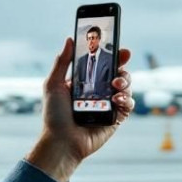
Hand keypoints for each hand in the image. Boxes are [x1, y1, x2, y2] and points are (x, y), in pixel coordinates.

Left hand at [24, 38, 133, 181]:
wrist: (61, 142)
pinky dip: (126, 99)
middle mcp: (99, 92)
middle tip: (119, 68)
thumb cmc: (54, 116)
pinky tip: (116, 100)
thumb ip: (62, 61)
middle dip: (123, 67)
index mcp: (86, 82)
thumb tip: (69, 38)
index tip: (120, 49)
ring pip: (126, 87)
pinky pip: (128, 105)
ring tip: (116, 86)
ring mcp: (108, 105)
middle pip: (119, 73)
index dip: (114, 55)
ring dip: (125, 82)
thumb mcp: (53, 84)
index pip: (103, 64)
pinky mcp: (116, 118)